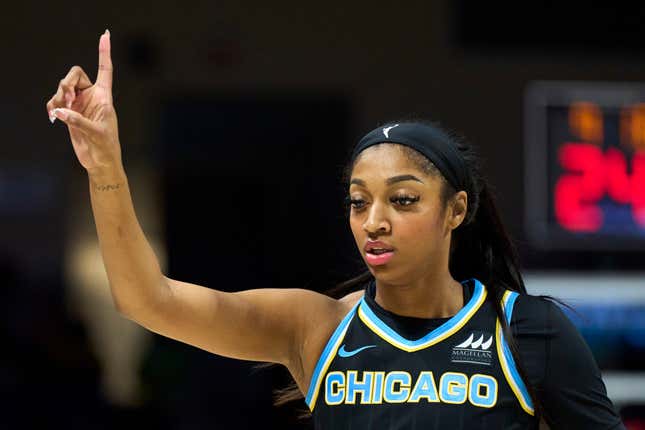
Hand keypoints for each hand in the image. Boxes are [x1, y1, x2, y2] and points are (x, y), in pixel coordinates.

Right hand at [46, 30, 121, 176]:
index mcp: (105, 96)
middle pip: (75, 74)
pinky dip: (52, 106)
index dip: (104, 52)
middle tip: (67, 98)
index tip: (105, 35)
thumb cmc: (106, 147)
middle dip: (66, 83)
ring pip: (63, 87)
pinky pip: (55, 101)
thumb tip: (60, 111)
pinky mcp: (70, 113)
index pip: (105, 69)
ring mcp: (80, 104)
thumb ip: (78, 121)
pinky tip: (53, 117)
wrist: (99, 162)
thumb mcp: (97, 134)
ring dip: (58, 96)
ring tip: (60, 112)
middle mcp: (92, 96)